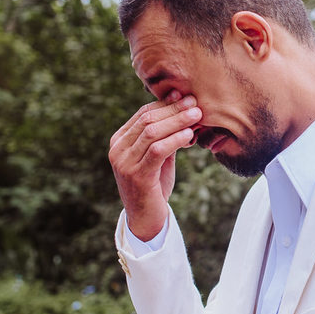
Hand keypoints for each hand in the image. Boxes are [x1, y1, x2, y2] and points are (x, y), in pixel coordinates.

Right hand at [110, 95, 200, 240]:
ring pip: (152, 132)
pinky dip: (175, 139)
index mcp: (119, 141)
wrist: (146, 217)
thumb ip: (165, 136)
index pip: (143, 114)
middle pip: (148, 120)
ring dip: (177, 121)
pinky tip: (189, 135)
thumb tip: (184, 109)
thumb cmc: (154, 184)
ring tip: (197, 115)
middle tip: (194, 103)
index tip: (184, 96)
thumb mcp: (158, 156)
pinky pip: (158, 150)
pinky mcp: (137, 175)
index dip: (165, 104)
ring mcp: (124, 163)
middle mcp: (117, 150)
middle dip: (173, 109)